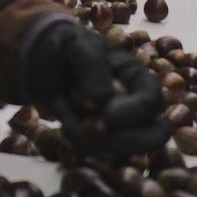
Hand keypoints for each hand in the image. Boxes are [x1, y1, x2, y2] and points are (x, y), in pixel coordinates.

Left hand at [21, 22, 168, 159]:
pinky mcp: (98, 138)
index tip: (105, 113)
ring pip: (121, 150)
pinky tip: (61, 110)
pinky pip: (94, 152)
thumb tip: (103, 101)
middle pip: (155, 136)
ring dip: (88, 135)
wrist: (40, 59)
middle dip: (128, 141)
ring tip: (63, 102)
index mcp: (137, 77)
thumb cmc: (65, 47)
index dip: (132, 113)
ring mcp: (119, 125)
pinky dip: (73, 136)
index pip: (152, 102)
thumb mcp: (76, 44)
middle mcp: (135, 104)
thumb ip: (93, 66)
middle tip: (95, 129)